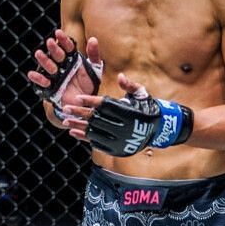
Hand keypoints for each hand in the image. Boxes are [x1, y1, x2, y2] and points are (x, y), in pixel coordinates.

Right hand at [26, 29, 101, 124]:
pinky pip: (41, 82)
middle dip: (53, 49)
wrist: (82, 104)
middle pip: (56, 55)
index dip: (63, 40)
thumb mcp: (94, 70)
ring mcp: (54, 76)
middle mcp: (61, 65)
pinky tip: (33, 74)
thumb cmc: (88, 85)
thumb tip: (93, 39)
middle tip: (50, 42)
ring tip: (39, 54)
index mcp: (71, 59)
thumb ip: (94, 56)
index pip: (67, 47)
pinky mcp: (48, 87)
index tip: (58, 32)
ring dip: (43, 60)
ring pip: (47, 66)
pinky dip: (37, 78)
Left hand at [63, 73, 194, 153]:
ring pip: (95, 132)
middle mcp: (124, 127)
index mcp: (129, 111)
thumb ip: (129, 85)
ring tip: (65, 120)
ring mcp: (120, 139)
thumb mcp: (141, 94)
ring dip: (78, 126)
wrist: (159, 130)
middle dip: (80, 113)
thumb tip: (120, 76)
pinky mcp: (118, 148)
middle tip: (66, 108)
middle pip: (97, 119)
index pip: (105, 105)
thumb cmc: (146, 107)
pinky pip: (97, 143)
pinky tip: (74, 132)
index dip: (90, 101)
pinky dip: (85, 137)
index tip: (78, 98)